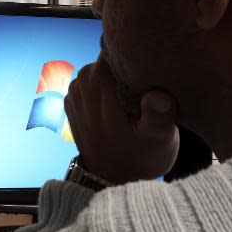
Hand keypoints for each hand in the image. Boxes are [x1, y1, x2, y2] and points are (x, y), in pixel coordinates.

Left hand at [64, 53, 178, 183]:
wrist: (114, 182)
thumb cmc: (140, 159)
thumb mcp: (159, 140)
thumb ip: (159, 115)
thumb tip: (157, 95)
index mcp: (99, 89)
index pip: (109, 50)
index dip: (127, 50)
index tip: (145, 58)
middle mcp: (81, 88)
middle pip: (102, 58)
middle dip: (121, 63)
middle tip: (143, 76)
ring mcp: (74, 95)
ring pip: (94, 68)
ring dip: (111, 75)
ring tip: (132, 90)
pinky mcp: (72, 103)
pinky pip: (87, 81)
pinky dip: (101, 85)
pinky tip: (118, 99)